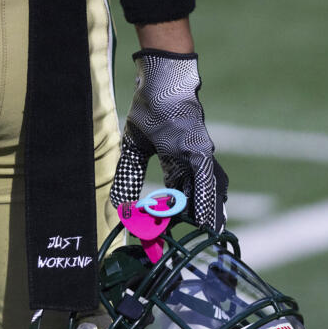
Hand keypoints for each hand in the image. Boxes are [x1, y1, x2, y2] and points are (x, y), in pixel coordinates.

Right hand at [110, 49, 228, 230]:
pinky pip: (205, 180)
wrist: (159, 80)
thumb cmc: (150, 107)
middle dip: (191, 225)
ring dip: (206, 217)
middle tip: (190, 248)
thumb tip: (119, 204)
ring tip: (208, 239)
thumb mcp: (133, 147)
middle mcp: (191, 164)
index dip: (170, 219)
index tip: (164, 239)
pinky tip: (209, 219)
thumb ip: (128, 176)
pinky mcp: (201, 149)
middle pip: (193, 201)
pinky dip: (206, 200)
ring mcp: (198, 157)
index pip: (174, 198)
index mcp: (175, 164)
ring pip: (205, 194)